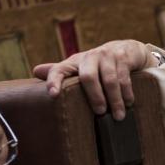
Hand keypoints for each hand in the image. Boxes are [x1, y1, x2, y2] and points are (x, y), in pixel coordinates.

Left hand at [33, 40, 150, 120]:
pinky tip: (129, 103)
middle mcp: (90, 57)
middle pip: (87, 77)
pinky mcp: (123, 57)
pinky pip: (124, 78)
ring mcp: (107, 55)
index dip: (54, 80)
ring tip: (118, 116)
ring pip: (109, 80)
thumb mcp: (81, 67)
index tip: (52, 95)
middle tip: (99, 113)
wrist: (127, 49)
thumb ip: (62, 72)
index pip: (60, 69)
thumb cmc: (99, 64)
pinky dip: (127, 93)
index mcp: (75, 62)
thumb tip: (35, 71)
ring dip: (115, 100)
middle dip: (94, 96)